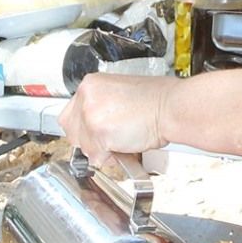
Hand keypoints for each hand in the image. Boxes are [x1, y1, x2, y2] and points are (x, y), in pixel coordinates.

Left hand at [59, 74, 173, 161]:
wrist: (171, 106)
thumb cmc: (156, 100)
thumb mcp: (120, 94)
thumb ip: (100, 108)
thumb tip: (91, 128)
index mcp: (91, 84)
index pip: (70, 115)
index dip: (84, 129)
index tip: (94, 134)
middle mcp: (86, 96)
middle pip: (72, 132)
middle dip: (90, 142)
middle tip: (111, 140)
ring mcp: (90, 114)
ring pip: (83, 147)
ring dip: (102, 151)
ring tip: (123, 141)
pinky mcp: (98, 132)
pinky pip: (96, 157)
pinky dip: (111, 158)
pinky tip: (125, 146)